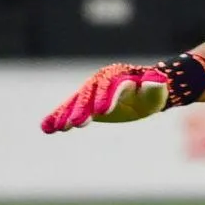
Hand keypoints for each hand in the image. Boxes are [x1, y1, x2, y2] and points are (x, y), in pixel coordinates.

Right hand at [41, 63, 171, 132]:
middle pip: (89, 93)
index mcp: (119, 76)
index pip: (111, 85)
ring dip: (65, 114)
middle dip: (82, 108)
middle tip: (76, 123)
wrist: (144, 94)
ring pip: (75, 101)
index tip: (101, 112)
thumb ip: (154, 85)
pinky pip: (68, 108)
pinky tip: (46, 128)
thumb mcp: (157, 90)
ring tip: (55, 128)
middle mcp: (101, 81)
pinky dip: (58, 116)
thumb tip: (154, 79)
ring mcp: (90, 91)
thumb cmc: (153, 93)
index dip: (105, 97)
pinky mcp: (84, 102)